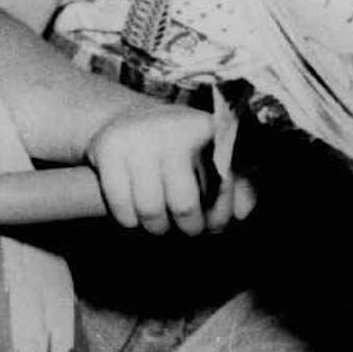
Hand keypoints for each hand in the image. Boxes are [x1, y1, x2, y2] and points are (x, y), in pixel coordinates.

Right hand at [85, 99, 252, 235]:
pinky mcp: (108, 148)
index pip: (225, 183)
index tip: (216, 224)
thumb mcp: (215, 156)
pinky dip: (128, 220)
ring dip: (157, 227)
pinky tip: (135, 216)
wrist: (131, 121)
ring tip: (162, 224)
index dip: (222, 213)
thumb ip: (240, 184)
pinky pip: (120, 205)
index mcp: (209, 127)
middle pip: (184, 205)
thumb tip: (244, 212)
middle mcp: (175, 127)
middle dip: (190, 227)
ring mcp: (139, 136)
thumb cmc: (183, 149)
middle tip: (190, 229)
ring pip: (150, 209)